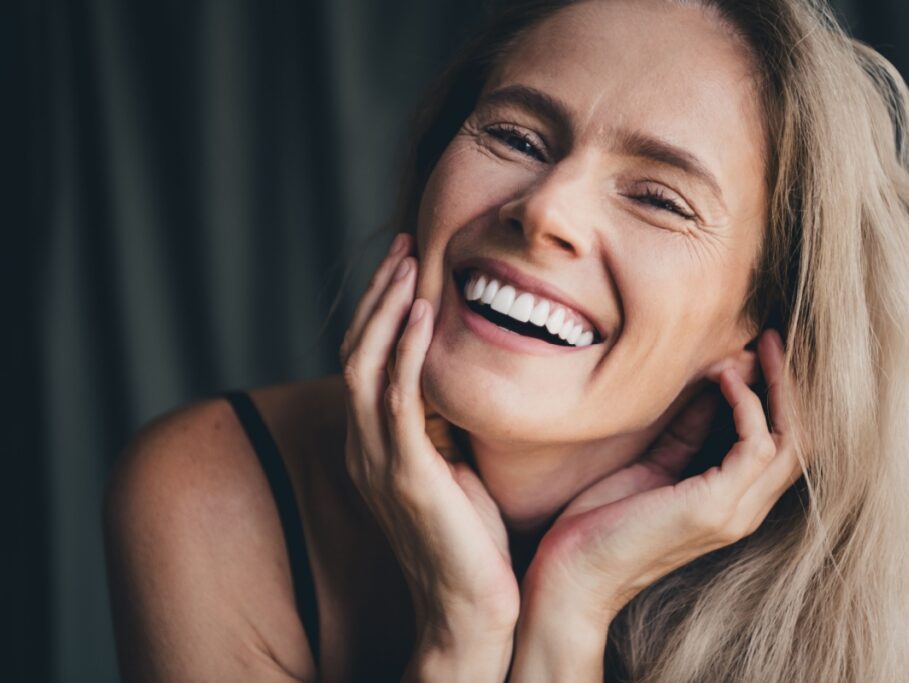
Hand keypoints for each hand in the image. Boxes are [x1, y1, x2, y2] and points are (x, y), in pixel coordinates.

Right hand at [340, 233, 517, 680]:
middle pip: (355, 352)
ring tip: (408, 260)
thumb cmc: (470, 541)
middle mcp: (362, 448)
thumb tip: (459, 381)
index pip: (364, 363)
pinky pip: (396, 398)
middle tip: (402, 245)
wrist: (469, 611)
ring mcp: (377, 462)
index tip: (405, 266)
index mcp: (371, 446)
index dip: (379, 311)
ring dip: (384, 308)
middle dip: (377, 294)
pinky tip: (420, 309)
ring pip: (364, 365)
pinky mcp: (405, 475)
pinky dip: (404, 348)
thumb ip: (442, 426)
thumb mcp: (452, 468)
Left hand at [520, 329, 804, 629]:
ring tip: (752, 347)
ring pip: (791, 440)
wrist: (571, 577)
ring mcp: (733, 513)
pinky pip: (755, 446)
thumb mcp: (651, 465)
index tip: (760, 347)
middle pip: (800, 438)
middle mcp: (743, 510)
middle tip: (772, 336)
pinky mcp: (714, 509)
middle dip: (790, 383)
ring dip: (774, 386)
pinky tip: (722, 378)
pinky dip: (746, 405)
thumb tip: (712, 383)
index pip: (782, 443)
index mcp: (731, 501)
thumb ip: (686, 432)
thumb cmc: (600, 523)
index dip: (780, 393)